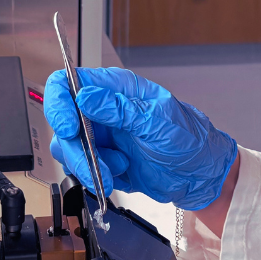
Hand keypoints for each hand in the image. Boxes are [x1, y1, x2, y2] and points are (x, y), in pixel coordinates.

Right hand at [43, 66, 237, 208]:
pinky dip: (94, 177)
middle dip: (75, 148)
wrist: (201, 175)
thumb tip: (86, 97)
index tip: (67, 126)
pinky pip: (81, 168)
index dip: (59, 102)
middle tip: (92, 164)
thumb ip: (120, 109)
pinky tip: (117, 175)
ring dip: (86, 165)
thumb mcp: (157, 121)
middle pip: (63, 121)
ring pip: (68, 148)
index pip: (69, 82)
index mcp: (116, 89)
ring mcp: (102, 135)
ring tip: (114, 171)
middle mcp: (103, 109)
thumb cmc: (189, 139)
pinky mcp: (102, 160)